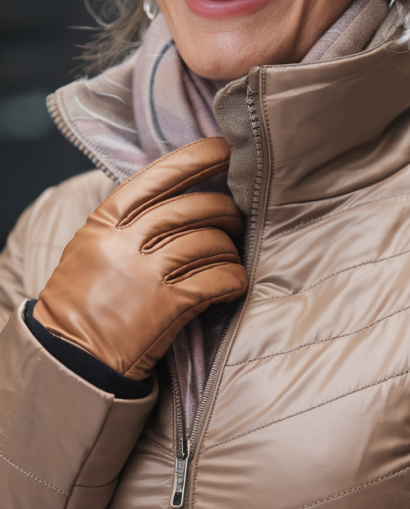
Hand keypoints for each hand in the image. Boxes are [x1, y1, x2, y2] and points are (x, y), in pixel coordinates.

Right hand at [32, 137, 246, 380]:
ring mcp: (147, 273)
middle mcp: (126, 242)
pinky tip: (233, 285)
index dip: (197, 159)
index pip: (158, 176)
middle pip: (193, 208)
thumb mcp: (90, 251)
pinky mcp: (168, 304)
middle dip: (225, 212)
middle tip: (237, 220)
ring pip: (209, 243)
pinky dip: (233, 280)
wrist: (72, 358)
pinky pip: (216, 279)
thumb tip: (172, 202)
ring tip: (231, 260)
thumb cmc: (82, 306)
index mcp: (105, 222)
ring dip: (230, 251)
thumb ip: (125, 226)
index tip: (224, 150)